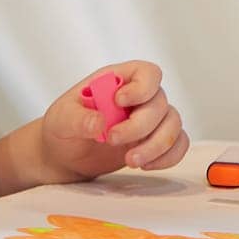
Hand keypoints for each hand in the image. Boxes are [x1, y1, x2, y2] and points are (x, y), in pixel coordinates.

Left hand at [37, 61, 187, 181]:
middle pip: (160, 103)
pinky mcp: (154, 142)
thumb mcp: (61, 119)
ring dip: (156, 145)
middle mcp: (140, 97)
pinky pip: (178, 144)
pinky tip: (145, 165)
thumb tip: (99, 124)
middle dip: (139, 126)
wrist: (64, 156)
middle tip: (112, 140)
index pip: (148, 73)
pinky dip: (168, 157)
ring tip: (130, 161)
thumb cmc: (63, 128)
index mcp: (119, 80)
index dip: (142, 87)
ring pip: (173, 124)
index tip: (119, 102)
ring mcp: (150, 120)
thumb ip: (77, 118)